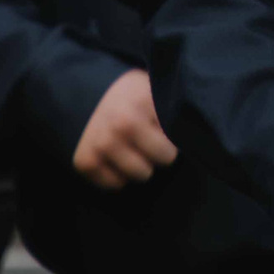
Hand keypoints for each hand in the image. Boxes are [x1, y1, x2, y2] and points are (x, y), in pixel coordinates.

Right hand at [72, 69, 177, 188]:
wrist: (79, 91)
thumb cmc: (126, 94)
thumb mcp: (151, 88)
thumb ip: (171, 107)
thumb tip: (194, 133)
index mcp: (143, 101)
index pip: (178, 136)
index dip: (172, 133)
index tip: (161, 125)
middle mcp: (122, 124)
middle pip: (165, 160)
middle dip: (160, 151)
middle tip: (148, 138)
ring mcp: (102, 143)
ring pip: (143, 175)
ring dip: (141, 165)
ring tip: (131, 146)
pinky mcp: (86, 161)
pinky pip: (116, 185)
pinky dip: (118, 175)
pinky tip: (114, 156)